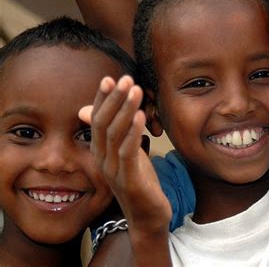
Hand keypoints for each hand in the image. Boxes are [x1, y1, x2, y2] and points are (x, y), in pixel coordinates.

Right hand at [79, 76, 171, 237]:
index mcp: (101, 152)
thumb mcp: (127, 154)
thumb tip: (92, 111)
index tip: (110, 79)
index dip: (103, 99)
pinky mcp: (129, 180)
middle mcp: (103, 159)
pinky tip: (142, 116)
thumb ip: (117, 132)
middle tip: (126, 78)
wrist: (147, 217)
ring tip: (135, 90)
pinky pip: (128, 153)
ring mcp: (114, 171)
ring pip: (115, 135)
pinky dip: (133, 132)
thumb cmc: (139, 182)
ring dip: (126, 110)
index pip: (97, 120)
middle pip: (103, 123)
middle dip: (114, 99)